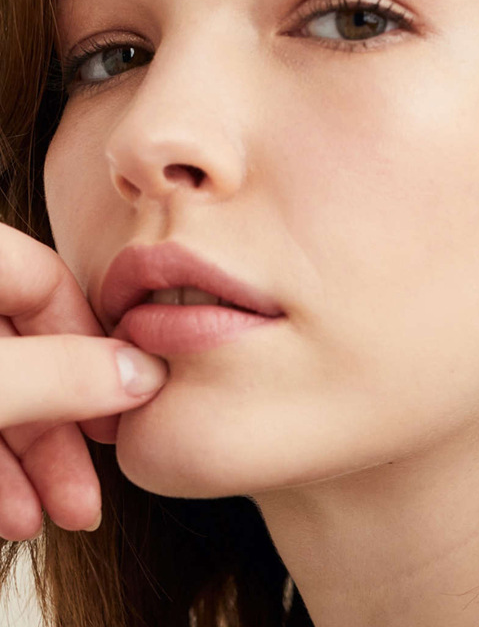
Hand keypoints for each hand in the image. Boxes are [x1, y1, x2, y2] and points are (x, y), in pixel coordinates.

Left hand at [0, 223, 167, 540]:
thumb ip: (59, 375)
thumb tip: (143, 375)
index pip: (47, 281)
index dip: (90, 344)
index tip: (118, 406)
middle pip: (28, 353)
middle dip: (61, 431)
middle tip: (88, 489)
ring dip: (30, 463)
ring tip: (45, 520)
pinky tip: (10, 514)